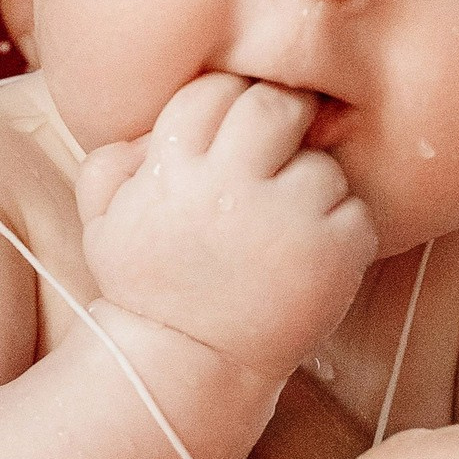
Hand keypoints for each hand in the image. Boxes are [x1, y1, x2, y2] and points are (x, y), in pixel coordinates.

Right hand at [77, 74, 377, 382]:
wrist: (190, 366)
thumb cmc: (150, 289)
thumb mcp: (104, 224)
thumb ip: (111, 162)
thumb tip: (150, 127)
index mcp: (174, 168)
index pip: (213, 92)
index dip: (226, 107)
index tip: (232, 139)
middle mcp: (229, 184)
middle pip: (274, 105)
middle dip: (280, 124)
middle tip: (279, 158)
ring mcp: (287, 217)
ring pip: (320, 162)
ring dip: (310, 185)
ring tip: (286, 227)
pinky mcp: (335, 251)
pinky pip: (355, 209)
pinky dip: (342, 230)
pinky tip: (310, 258)